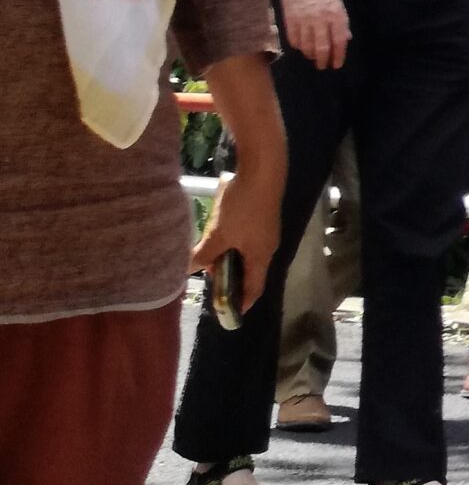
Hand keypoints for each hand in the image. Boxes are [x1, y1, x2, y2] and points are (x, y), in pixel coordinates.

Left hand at [191, 164, 281, 316]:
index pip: (254, 288)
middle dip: (228, 277)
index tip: (228, 314)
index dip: (241, 303)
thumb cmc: (243, 207)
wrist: (262, 170)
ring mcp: (266, 231)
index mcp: (261, 256)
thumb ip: (202, 255)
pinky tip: (217, 233)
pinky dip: (231, 243)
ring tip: (207, 254)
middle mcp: (268, 247)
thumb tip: (184, 272)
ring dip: (227, 257)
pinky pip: (246, 239)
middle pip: (249, 270)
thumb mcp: (218, 234)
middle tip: (206, 276)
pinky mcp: (262, 217)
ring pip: (245, 253)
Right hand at [277, 0, 349, 69]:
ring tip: (313, 57)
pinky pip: (294, 39)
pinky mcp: (289, 20)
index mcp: (336, 14)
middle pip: (322, 48)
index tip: (337, 64)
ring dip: (311, 55)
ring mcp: (304, 21)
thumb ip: (341, 21)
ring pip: (307, 46)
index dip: (339, 55)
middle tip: (323, 66)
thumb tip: (345, 38)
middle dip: (324, 60)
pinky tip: (301, 47)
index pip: (339, 41)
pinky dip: (298, 46)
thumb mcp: (338, 1)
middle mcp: (321, 20)